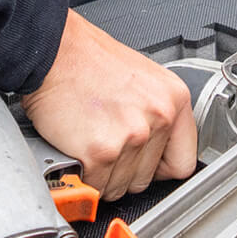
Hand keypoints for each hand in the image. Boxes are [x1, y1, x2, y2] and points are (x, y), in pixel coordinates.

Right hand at [22, 10, 197, 199]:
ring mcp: (131, 136)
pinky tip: (77, 148)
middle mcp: (158, 117)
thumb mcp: (141, 80)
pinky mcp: (101, 151)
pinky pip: (95, 185)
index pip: (183, 163)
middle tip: (105, 146)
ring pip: (120, 187)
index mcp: (174, 99)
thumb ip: (154, 116)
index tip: (144, 166)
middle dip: (123, 172)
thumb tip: (155, 152)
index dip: (159, 169)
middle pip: (146, 179)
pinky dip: (81, 174)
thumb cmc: (88, 61)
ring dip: (101, 175)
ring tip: (89, 143)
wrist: (54, 50)